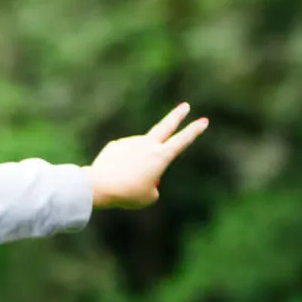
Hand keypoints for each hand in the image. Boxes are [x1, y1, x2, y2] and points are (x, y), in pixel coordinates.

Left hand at [85, 102, 208, 208]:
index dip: (194, 131)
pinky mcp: (116, 145)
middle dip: (177, 115)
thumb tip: (143, 172)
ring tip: (125, 180)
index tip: (203, 120)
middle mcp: (147, 145)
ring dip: (137, 165)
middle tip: (185, 106)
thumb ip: (151, 183)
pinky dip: (122, 165)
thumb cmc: (127, 194)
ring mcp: (130, 142)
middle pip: (165, 126)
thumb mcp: (148, 196)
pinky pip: (124, 156)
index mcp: (161, 156)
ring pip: (140, 154)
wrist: (99, 186)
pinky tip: (114, 173)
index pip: (182, 141)